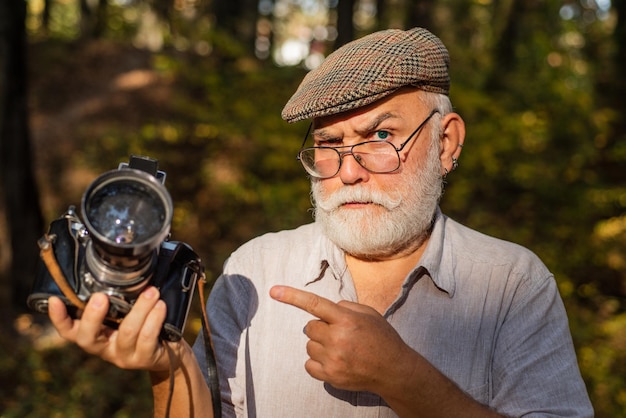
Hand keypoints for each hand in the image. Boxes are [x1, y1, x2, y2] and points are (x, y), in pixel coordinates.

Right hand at [48, 286, 175, 371]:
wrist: (166, 353)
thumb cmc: (142, 326)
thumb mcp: (125, 314)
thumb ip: (117, 299)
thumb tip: (118, 267)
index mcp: (94, 334)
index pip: (68, 330)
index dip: (58, 318)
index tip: (55, 300)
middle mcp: (104, 347)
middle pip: (88, 337)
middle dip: (93, 316)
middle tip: (101, 297)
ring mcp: (123, 355)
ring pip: (127, 332)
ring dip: (140, 308)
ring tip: (152, 292)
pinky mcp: (144, 359)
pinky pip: (147, 338)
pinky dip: (154, 319)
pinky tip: (160, 306)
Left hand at [269, 285, 413, 393]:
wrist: (394, 370)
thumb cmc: (382, 338)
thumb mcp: (369, 314)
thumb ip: (345, 307)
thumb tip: (326, 308)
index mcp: (347, 320)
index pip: (314, 304)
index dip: (292, 297)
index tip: (274, 291)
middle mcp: (338, 338)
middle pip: (310, 327)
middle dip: (320, 328)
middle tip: (339, 333)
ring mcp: (333, 359)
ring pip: (309, 346)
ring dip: (320, 345)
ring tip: (341, 349)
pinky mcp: (330, 376)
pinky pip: (309, 365)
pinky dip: (317, 362)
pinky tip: (334, 361)